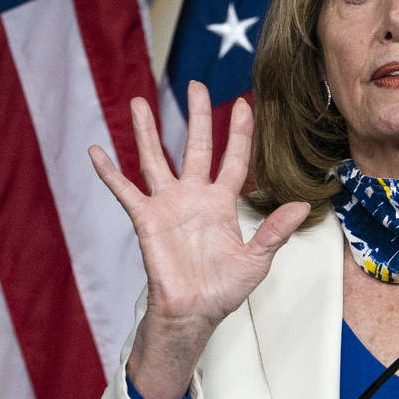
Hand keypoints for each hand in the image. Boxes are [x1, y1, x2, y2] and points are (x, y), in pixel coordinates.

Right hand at [89, 81, 309, 398]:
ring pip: (156, 159)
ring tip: (139, 102)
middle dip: (196, 116)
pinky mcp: (146, 220)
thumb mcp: (256, 260)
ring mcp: (168, 205)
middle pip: (196, 146)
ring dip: (148, 132)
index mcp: (223, 202)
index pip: (234, 159)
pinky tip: (96, 150)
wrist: (194, 314)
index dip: (239, 133)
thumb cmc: (224, 289)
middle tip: (196, 85)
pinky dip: (110, 172)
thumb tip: (302, 205)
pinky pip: (124, 191)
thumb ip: (275, 231)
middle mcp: (195, 196)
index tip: (244, 103)